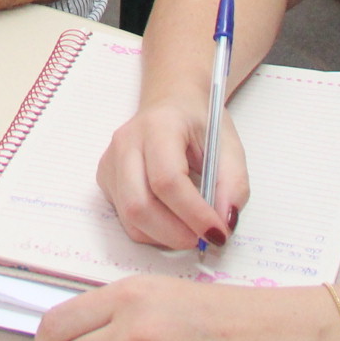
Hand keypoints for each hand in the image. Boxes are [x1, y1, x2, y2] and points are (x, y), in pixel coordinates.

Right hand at [99, 97, 246, 250]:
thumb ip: (234, 184)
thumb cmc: (199, 122)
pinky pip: (126, 218)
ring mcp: (110, 161)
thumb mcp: (229, 145)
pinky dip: (153, 231)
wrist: (172, 101)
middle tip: (205, 240)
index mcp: (158, 126)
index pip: (167, 179)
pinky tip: (172, 219)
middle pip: (139, 204)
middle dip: (175, 234)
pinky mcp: (106, 179)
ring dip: (165, 237)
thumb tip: (225, 222)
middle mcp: (126, 142)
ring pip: (130, 218)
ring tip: (191, 230)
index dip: (193, 213)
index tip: (218, 233)